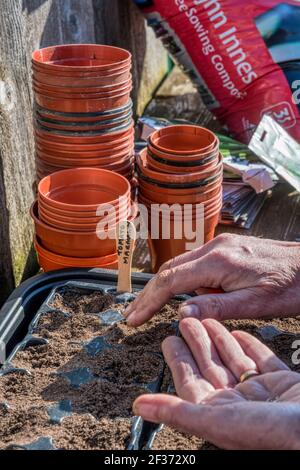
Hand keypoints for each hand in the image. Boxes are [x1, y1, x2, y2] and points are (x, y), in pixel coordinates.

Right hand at [125, 234, 299, 325]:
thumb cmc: (289, 285)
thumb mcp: (254, 304)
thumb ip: (216, 307)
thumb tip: (181, 313)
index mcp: (218, 261)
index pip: (171, 280)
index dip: (149, 301)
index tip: (134, 319)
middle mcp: (215, 247)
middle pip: (170, 269)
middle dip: (150, 292)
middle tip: (134, 314)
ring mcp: (220, 245)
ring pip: (182, 265)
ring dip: (167, 287)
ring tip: (156, 309)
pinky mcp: (226, 248)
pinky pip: (197, 264)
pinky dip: (186, 280)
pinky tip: (191, 296)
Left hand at [133, 318, 299, 449]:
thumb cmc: (270, 434)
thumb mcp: (216, 420)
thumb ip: (177, 410)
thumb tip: (140, 406)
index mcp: (218, 412)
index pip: (191, 381)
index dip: (177, 360)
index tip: (168, 340)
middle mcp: (238, 403)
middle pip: (211, 366)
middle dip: (197, 343)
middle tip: (185, 320)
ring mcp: (261, 393)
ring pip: (234, 360)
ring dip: (220, 340)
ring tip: (208, 321)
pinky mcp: (282, 384)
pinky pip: (261, 360)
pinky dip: (249, 345)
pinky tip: (240, 334)